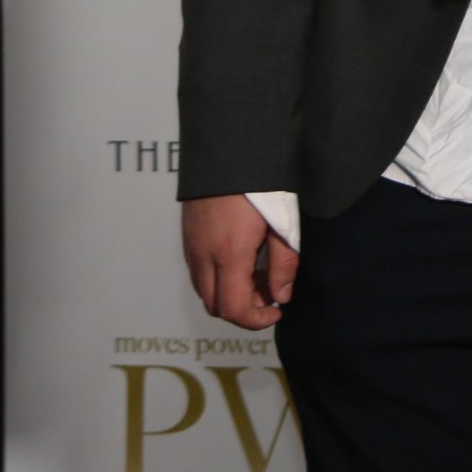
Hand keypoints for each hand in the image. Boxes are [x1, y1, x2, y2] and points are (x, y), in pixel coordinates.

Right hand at [181, 194, 297, 329]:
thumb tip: (281, 296)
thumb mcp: (283, 223)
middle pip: (215, 306)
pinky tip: (243, 259)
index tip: (277, 311)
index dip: (255, 320)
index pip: (232, 309)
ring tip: (260, 274)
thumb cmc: (261, 184)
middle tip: (271, 293)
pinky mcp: (188, 237)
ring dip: (231, 294)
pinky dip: (219, 279)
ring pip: (204, 290)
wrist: (227, 151)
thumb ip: (284, 262)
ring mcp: (191, 247)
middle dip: (244, 309)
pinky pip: (199, 273)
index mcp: (229, 255)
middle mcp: (203, 256)